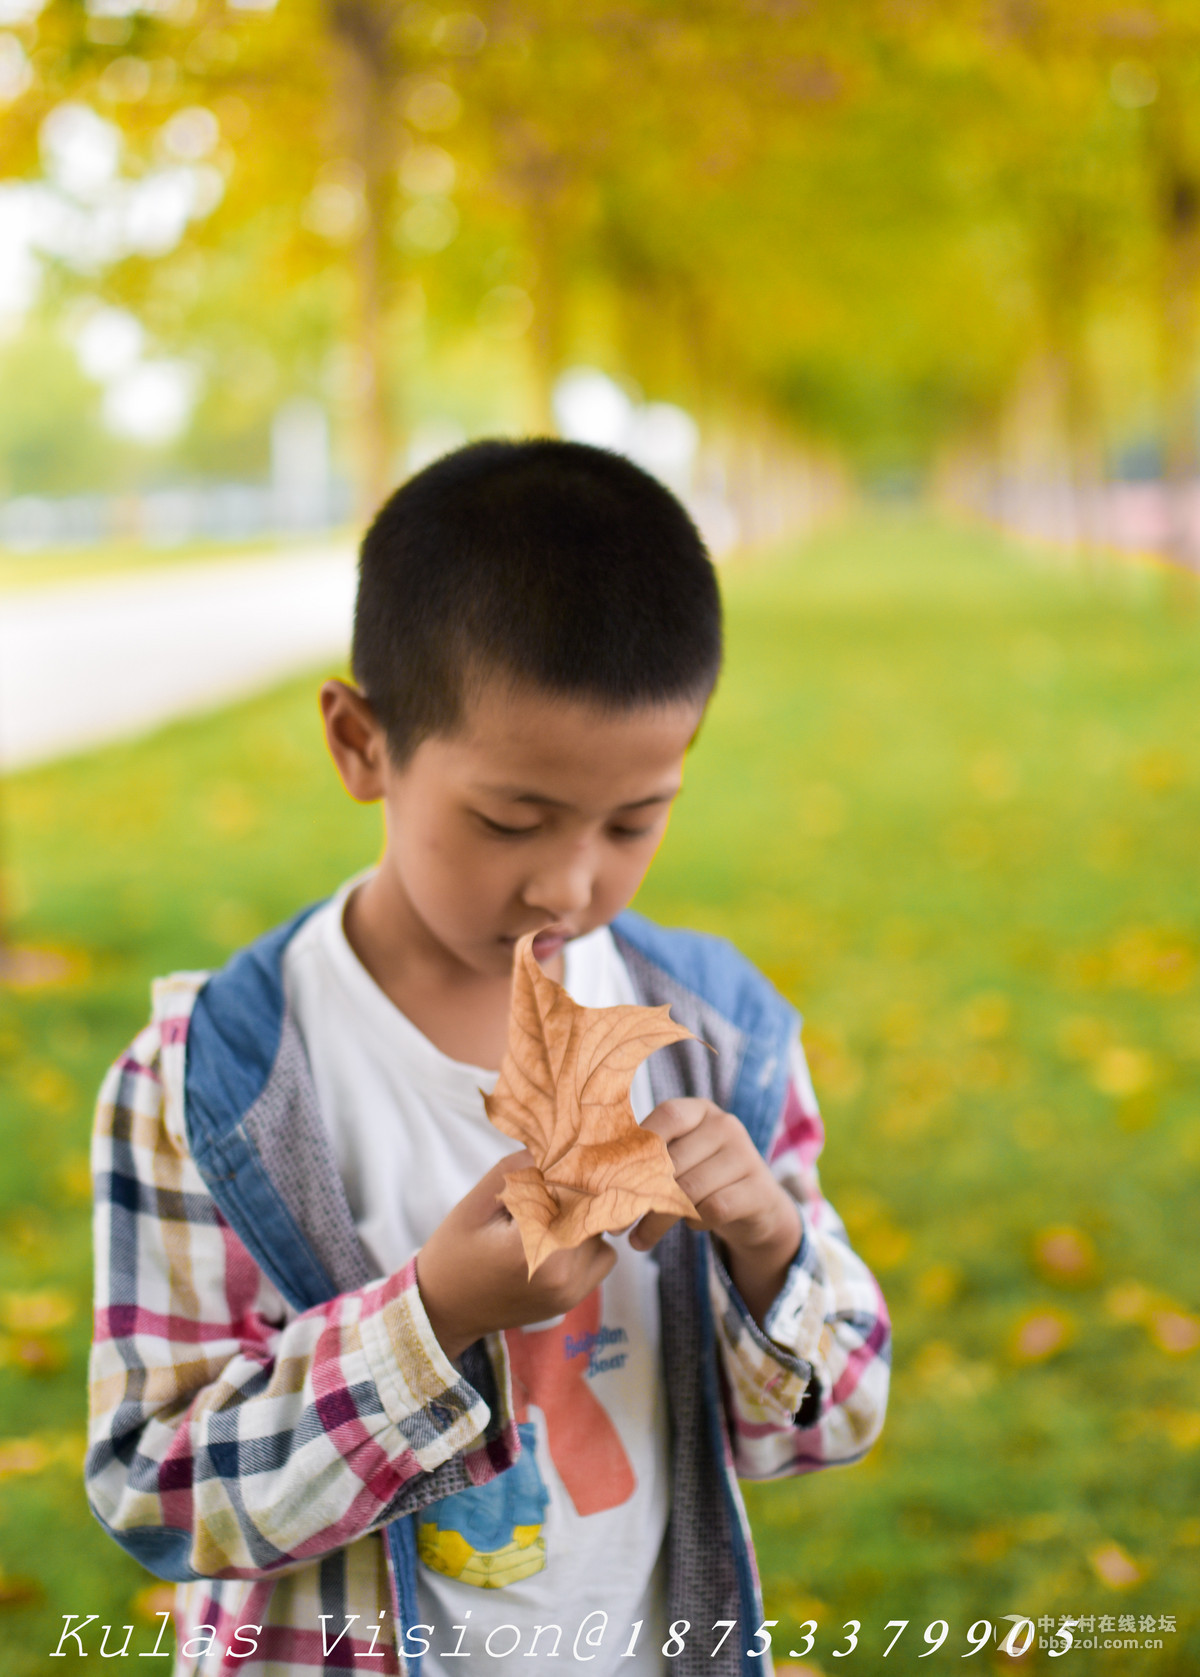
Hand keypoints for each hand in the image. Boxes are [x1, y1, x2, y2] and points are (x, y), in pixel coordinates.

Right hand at [415, 1152, 617, 1361]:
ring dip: (584, 1214)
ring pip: (603, 1230)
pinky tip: (556, 1236)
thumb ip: (523, 1167)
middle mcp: (561, 1272)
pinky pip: (603, 1256)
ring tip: (549, 1212)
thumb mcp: (480, 1199)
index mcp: (532, 1245)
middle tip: (553, 1179)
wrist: (443, 1309)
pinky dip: (588, 1241)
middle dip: (578, 1187)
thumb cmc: (455, 1249)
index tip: (560, 1154)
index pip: (578, 1187)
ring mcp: (571, 1290)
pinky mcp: (573, 1299)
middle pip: (595, 1209)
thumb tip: (564, 1142)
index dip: (572, 1164)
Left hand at [629, 1098, 801, 1329]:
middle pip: (673, 1159)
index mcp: (700, 1110)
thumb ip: (647, 1158)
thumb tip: (591, 1177)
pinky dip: (695, 1223)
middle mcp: (725, 1126)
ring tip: (640, 1238)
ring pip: (689, 1189)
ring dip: (658, 1219)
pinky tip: (692, 1225)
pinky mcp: (758, 1190)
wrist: (757, 1206)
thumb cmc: (701, 1179)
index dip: (636, 1144)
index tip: (607, 1179)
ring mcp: (746, 1156)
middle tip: (614, 1224)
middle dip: (638, 1195)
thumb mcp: (678, 1159)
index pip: (666, 1116)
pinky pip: (713, 1209)